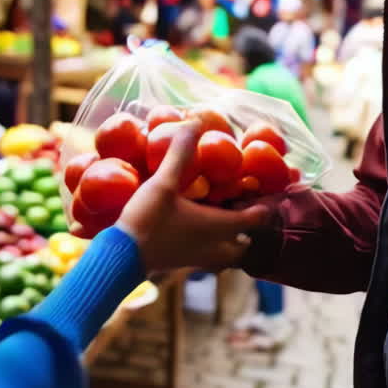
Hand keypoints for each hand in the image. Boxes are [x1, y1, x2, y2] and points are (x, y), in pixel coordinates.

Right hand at [81, 119, 270, 273]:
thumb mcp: (164, 183)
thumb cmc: (148, 220)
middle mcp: (214, 246)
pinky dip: (210, 246)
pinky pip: (207, 258)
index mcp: (218, 226)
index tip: (266, 194)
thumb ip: (180, 154)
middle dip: (247, 231)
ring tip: (221, 220)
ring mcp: (199, 259)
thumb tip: (195, 123)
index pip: (255, 219)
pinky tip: (195, 231)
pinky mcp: (182, 264)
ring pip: (226, 254)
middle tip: (242, 209)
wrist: (121, 257)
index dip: (264, 207)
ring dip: (229, 240)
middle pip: (244, 244)